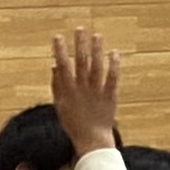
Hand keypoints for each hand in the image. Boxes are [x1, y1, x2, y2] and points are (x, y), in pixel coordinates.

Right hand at [51, 27, 122, 153]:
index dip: (60, 51)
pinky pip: (112, 78)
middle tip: (80, 29)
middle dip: (80, 44)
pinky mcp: (110, 96)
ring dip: (96, 50)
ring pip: (97, 66)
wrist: (91, 139)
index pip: (62, 66)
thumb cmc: (73, 122)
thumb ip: (57, 84)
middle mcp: (82, 88)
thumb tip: (54, 65)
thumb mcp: (60, 104)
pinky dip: (113, 65)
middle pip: (81, 62)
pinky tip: (114, 53)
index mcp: (68, 90)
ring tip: (96, 36)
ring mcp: (96, 91)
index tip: (58, 37)